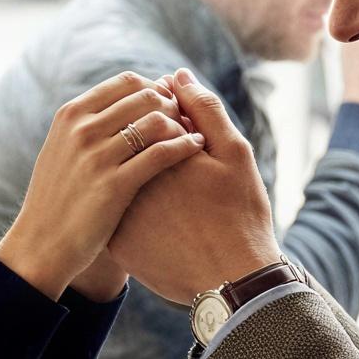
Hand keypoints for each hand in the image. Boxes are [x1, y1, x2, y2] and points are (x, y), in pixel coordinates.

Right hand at [0, 73, 204, 300]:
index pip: (126, 82)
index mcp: (71, 114)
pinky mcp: (114, 185)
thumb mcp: (62, 149)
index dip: (154, 88)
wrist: (41, 243)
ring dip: (181, 124)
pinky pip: (160, 154)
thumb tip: (124, 100)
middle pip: (145, 97)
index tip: (169, 102)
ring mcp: (97, 157)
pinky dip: (184, 146)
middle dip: (172, 104)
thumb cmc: (58, 197)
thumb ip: (87, 123)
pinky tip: (196, 148)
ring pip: (155, 122)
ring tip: (193, 133)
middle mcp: (82, 130)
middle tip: (187, 119)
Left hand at [106, 71, 280, 303]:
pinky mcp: (117, 243)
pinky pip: (116, 216)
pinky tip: (163, 223)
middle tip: (185, 176)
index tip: (190, 141)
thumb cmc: (241, 216)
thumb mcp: (234, 154)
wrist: (234, 283)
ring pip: (120, 181)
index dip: (170, 122)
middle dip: (151, 149)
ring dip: (138, 178)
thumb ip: (204, 109)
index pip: (147, 118)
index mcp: (158, 152)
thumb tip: (177, 74)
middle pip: (128, 148)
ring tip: (176, 199)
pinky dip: (133, 211)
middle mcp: (129, 180)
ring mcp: (119, 214)